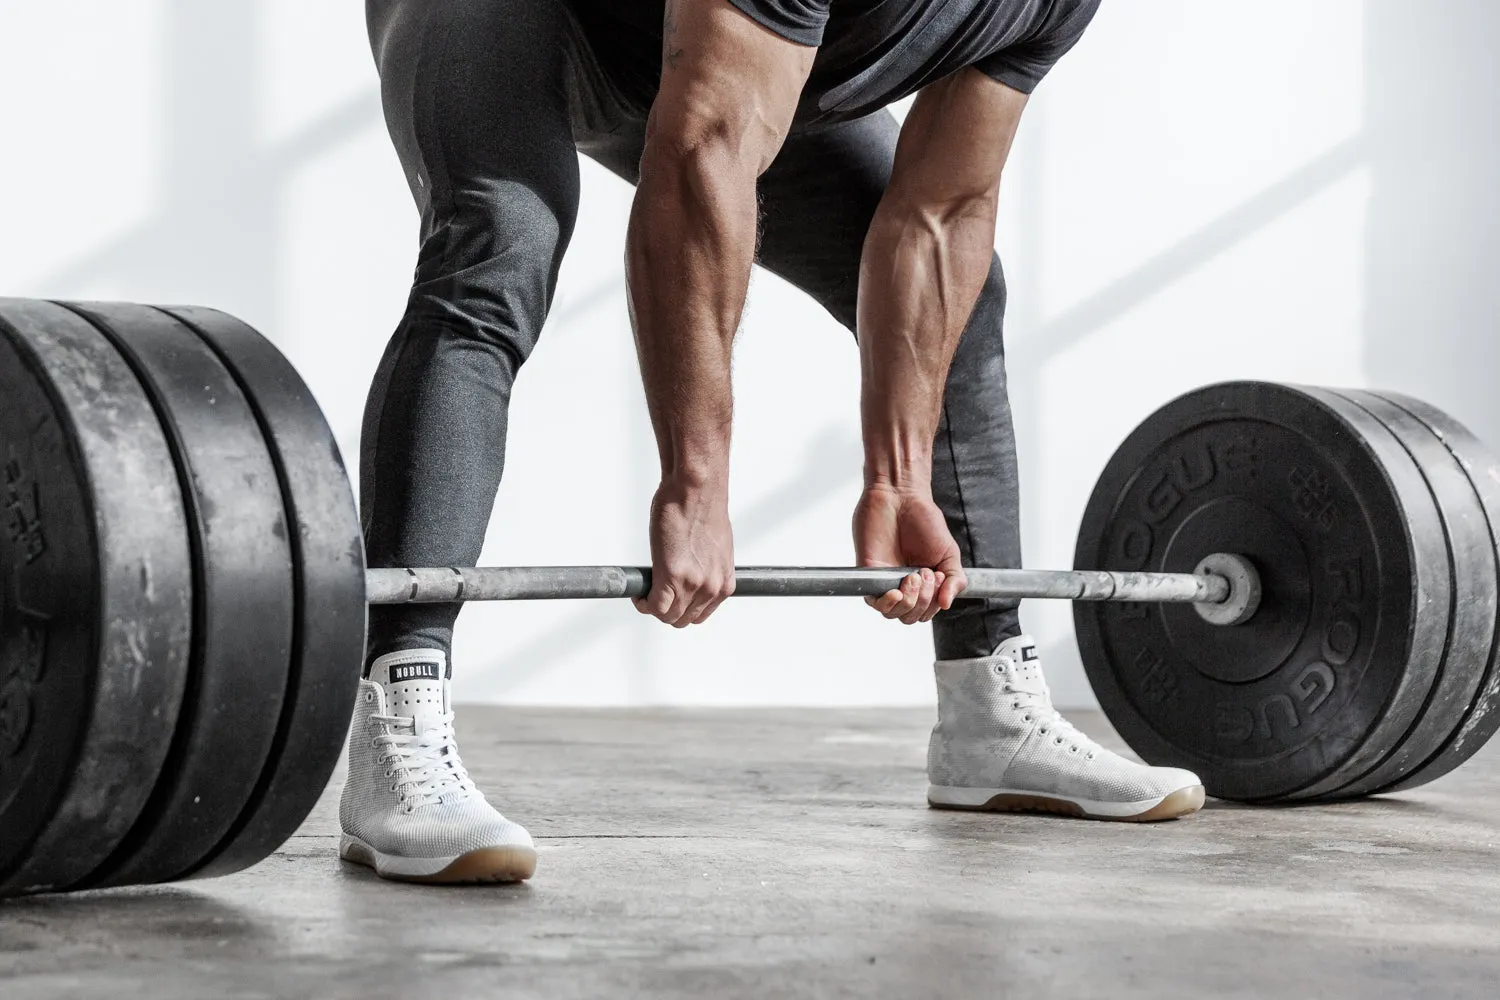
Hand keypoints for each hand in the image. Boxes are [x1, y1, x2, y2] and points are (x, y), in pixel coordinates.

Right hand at [635, 480, 735, 626]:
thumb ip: (705, 568)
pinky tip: (639, 593)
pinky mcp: (672, 576)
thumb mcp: (714, 549)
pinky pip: (654, 606)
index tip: (669, 599)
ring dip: (653, 607)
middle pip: (683, 619)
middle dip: (665, 610)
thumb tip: (690, 573)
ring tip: (645, 592)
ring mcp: (692, 584)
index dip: (681, 609)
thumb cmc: (703, 508)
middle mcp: (712, 588)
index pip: (699, 614)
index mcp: (724, 582)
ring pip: (667, 616)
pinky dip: (643, 603)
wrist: (696, 490)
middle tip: (653, 594)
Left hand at [852, 484, 966, 623]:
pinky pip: (874, 602)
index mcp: (923, 583)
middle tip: (925, 573)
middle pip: (910, 616)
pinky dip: (887, 603)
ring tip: (913, 576)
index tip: (937, 576)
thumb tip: (946, 605)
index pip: (927, 612)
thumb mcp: (949, 553)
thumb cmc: (923, 521)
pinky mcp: (869, 573)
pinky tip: (896, 592)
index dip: (934, 603)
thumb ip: (954, 580)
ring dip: (909, 602)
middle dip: (924, 601)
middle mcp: (903, 584)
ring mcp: (886, 580)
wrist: (900, 497)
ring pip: (894, 613)